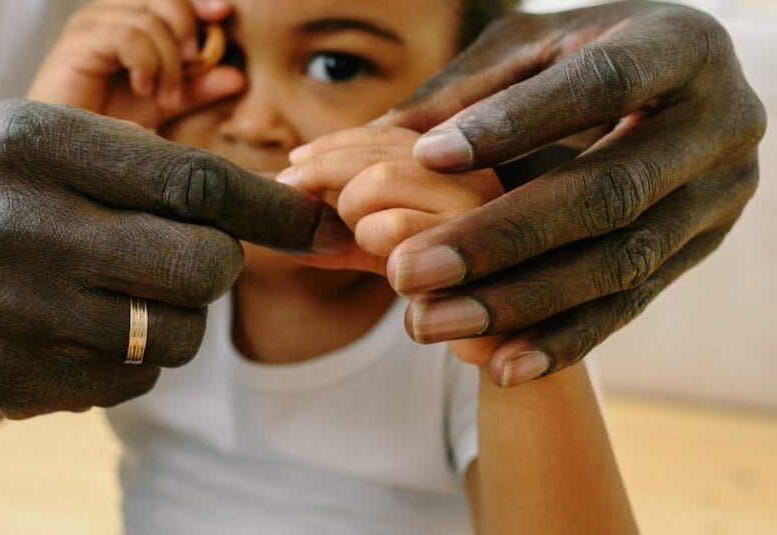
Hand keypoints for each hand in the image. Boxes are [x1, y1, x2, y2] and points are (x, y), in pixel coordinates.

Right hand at [0, 100, 347, 416]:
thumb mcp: (47, 134)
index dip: (269, 208)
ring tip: (125, 292)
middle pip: (202, 268)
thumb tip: (266, 209)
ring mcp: (13, 312)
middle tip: (192, 258)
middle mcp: (23, 228)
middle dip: (217, 266)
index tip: (312, 224)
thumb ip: (144, 160)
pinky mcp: (9, 379)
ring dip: (175, 319)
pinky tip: (84, 328)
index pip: (194, 183)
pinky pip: (130, 384)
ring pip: (175, 339)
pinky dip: (129, 359)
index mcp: (41, 146)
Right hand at [27, 0, 242, 127]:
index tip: (222, 14)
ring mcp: (88, 27)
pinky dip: (146, 63)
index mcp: (123, 19)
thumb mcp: (163, 103)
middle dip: (186, 28)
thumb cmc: (108, 126)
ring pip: (148, 19)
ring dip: (168, 60)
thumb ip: (197, 87)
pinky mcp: (76, 45)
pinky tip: (143, 88)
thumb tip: (237, 75)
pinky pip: (128, 36)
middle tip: (192, 66)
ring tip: (163, 94)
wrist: (67, 152)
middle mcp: (104, 14)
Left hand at [279, 126, 500, 274]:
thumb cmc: (442, 293)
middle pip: (379, 151)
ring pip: (380, 182)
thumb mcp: (383, 250)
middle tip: (302, 204)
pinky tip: (394, 270)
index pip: (390, 132)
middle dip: (326, 176)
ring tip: (370, 248)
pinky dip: (374, 247)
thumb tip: (278, 192)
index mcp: (463, 164)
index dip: (334, 146)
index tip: (295, 163)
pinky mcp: (479, 242)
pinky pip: (394, 228)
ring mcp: (484, 205)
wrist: (506, 347)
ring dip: (353, 217)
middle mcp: (480, 171)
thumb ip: (340, 224)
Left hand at [293, 2, 765, 386]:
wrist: (669, 92)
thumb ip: (466, 90)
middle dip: (501, 238)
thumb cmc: (579, 58)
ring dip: (519, 303)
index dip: (517, 124)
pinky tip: (500, 365)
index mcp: (677, 47)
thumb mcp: (528, 49)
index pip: (601, 85)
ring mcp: (715, 197)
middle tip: (407, 270)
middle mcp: (716, 125)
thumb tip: (383, 143)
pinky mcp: (698, 250)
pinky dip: (563, 339)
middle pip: (610, 193)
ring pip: (620, 264)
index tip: (426, 158)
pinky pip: (631, 306)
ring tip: (429, 321)